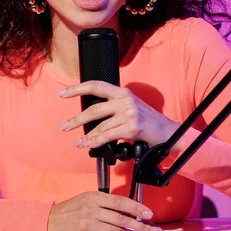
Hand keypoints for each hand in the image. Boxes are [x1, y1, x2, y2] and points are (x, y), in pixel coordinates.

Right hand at [46, 191, 161, 230]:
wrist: (50, 221)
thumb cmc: (71, 209)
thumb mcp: (87, 198)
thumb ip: (105, 203)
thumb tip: (128, 211)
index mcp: (94, 197)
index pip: (120, 202)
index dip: (136, 208)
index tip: (149, 213)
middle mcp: (91, 210)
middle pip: (121, 219)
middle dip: (140, 226)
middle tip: (154, 230)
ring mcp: (87, 225)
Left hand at [59, 81, 181, 151]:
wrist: (168, 132)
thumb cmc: (146, 122)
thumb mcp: (129, 107)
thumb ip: (112, 107)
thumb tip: (88, 116)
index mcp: (122, 92)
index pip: (96, 85)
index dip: (77, 88)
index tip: (62, 93)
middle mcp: (125, 100)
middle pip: (94, 109)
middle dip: (76, 119)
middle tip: (64, 126)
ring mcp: (129, 113)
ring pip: (100, 126)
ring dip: (87, 136)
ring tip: (78, 142)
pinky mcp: (132, 127)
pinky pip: (109, 136)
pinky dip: (97, 142)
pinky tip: (90, 145)